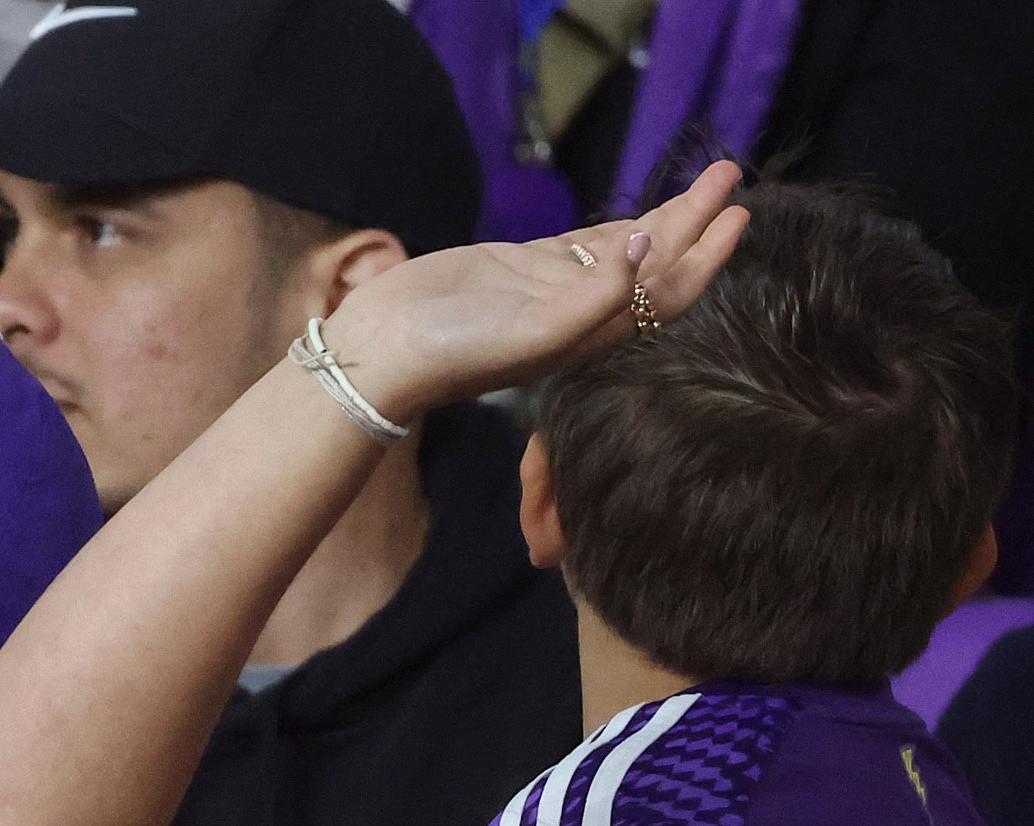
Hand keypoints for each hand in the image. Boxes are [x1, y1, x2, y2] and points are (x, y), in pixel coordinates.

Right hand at [326, 158, 750, 426]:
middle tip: (728, 177)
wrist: (384, 353)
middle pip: (654, 264)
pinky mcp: (518, 269)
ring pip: (622, 251)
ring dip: (662, 220)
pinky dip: (613, 228)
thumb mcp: (535, 328)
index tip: (738, 214)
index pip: (667, 291)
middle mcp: (579, 311)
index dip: (706, 254)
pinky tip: (634, 218)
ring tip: (696, 189)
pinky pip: (581, 245)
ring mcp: (549, 287)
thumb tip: (650, 243)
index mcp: (591, 332)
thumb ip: (597, 292)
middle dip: (694, 222)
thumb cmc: (456, 350)